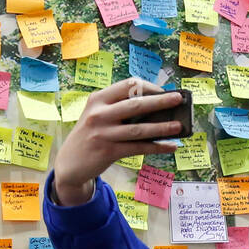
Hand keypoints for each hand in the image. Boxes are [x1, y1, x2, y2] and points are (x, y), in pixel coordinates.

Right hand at [51, 78, 185, 205]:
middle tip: (179, 99)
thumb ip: (118, 109)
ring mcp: (104, 133)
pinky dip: (157, 147)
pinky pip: (138, 148)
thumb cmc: (90, 135)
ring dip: (162, 127)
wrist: (69, 163)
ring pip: (139, 129)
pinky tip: (171, 146)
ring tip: (179, 125)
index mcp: (98, 99)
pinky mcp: (109, 151)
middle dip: (161, 101)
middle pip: (136, 104)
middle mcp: (99, 113)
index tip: (163, 91)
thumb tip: (155, 109)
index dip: (148, 87)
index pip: (128, 85)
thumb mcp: (97, 115)